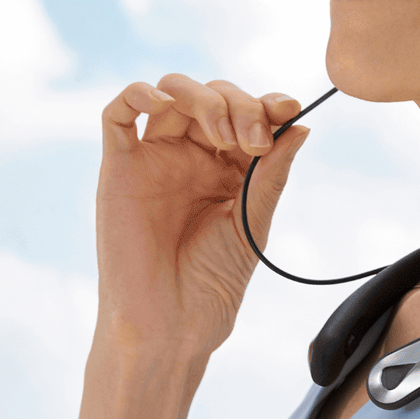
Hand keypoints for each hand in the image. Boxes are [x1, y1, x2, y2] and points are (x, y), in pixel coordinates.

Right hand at [95, 75, 306, 360]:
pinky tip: (163, 104)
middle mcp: (190, 156)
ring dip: (204, 100)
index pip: (247, 113)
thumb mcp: (254, 221)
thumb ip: (272, 172)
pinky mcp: (118, 167)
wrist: (171, 325)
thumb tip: (301, 124)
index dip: (267, 103)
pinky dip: (139, 94)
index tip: (288, 109)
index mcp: (227, 167)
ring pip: (172, 93)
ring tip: (225, 138)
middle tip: (255, 141)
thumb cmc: (212, 282)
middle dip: (241, 106)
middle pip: (213, 95)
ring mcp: (153, 158)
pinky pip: (117, 113)